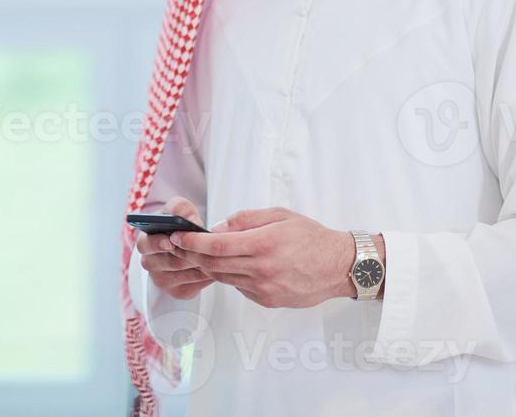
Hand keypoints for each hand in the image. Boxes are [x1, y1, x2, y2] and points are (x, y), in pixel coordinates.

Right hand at [134, 197, 214, 299]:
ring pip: (188, 274)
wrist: (183, 245)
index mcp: (145, 243)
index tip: (170, 242)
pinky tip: (217, 265)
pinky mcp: (178, 292)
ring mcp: (163, 281)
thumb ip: (180, 209)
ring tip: (219, 254)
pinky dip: (209, 275)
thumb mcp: (178, 210)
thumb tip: (192, 221)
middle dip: (192, 254)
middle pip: (172, 262)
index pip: (146, 245)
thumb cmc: (178, 226)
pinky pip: (197, 285)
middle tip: (207, 246)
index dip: (157, 244)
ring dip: (204, 263)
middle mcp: (150, 264)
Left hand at [168, 207, 357, 308]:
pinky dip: (231, 276)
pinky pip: (239, 287)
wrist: (338, 266)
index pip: (217, 246)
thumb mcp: (279, 215)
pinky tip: (235, 265)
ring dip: (209, 266)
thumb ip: (245, 219)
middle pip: (214, 265)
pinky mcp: (267, 301)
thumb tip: (218, 227)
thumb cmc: (310, 237)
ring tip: (201, 253)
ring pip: (224, 277)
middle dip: (192, 255)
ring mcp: (264, 289)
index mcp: (264, 244)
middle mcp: (262, 269)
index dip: (192, 242)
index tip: (177, 237)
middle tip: (179, 246)